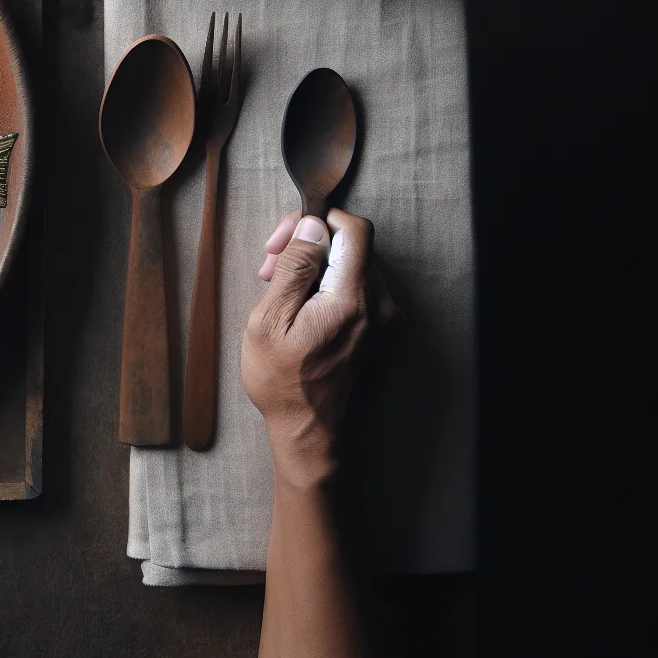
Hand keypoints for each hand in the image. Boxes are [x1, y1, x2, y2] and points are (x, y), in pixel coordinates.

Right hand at [243, 209, 394, 487]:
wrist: (315, 436)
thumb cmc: (285, 385)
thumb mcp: (270, 322)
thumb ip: (294, 268)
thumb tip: (310, 227)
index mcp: (354, 298)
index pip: (354, 229)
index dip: (317, 221)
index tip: (286, 238)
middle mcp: (381, 306)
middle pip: (353, 247)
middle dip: (310, 246)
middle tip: (270, 268)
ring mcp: (387, 322)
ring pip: (355, 269)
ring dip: (318, 268)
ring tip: (281, 294)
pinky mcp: (384, 335)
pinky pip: (360, 293)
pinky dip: (331, 289)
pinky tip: (303, 312)